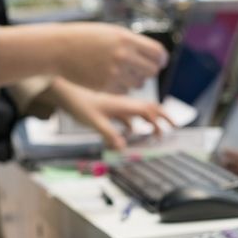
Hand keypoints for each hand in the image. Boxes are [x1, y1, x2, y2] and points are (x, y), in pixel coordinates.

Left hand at [47, 78, 173, 149]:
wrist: (63, 89)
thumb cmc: (77, 102)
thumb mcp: (93, 121)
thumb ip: (108, 134)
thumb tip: (122, 148)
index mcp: (123, 104)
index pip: (149, 110)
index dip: (163, 118)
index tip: (174, 127)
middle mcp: (122, 103)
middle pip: (147, 110)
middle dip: (160, 119)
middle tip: (169, 131)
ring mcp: (115, 105)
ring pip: (137, 113)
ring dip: (147, 123)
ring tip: (152, 134)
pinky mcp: (107, 107)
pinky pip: (124, 116)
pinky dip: (131, 124)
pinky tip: (127, 133)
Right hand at [49, 23, 166, 92]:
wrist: (57, 49)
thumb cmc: (83, 39)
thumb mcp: (110, 33)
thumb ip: (131, 42)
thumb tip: (154, 56)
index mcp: (126, 39)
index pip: (157, 53)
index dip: (161, 58)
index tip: (159, 61)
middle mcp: (123, 55)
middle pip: (152, 70)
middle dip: (149, 70)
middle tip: (141, 68)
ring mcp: (114, 72)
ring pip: (139, 83)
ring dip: (135, 79)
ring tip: (122, 71)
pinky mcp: (105, 86)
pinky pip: (124, 91)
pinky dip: (121, 87)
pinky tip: (110, 78)